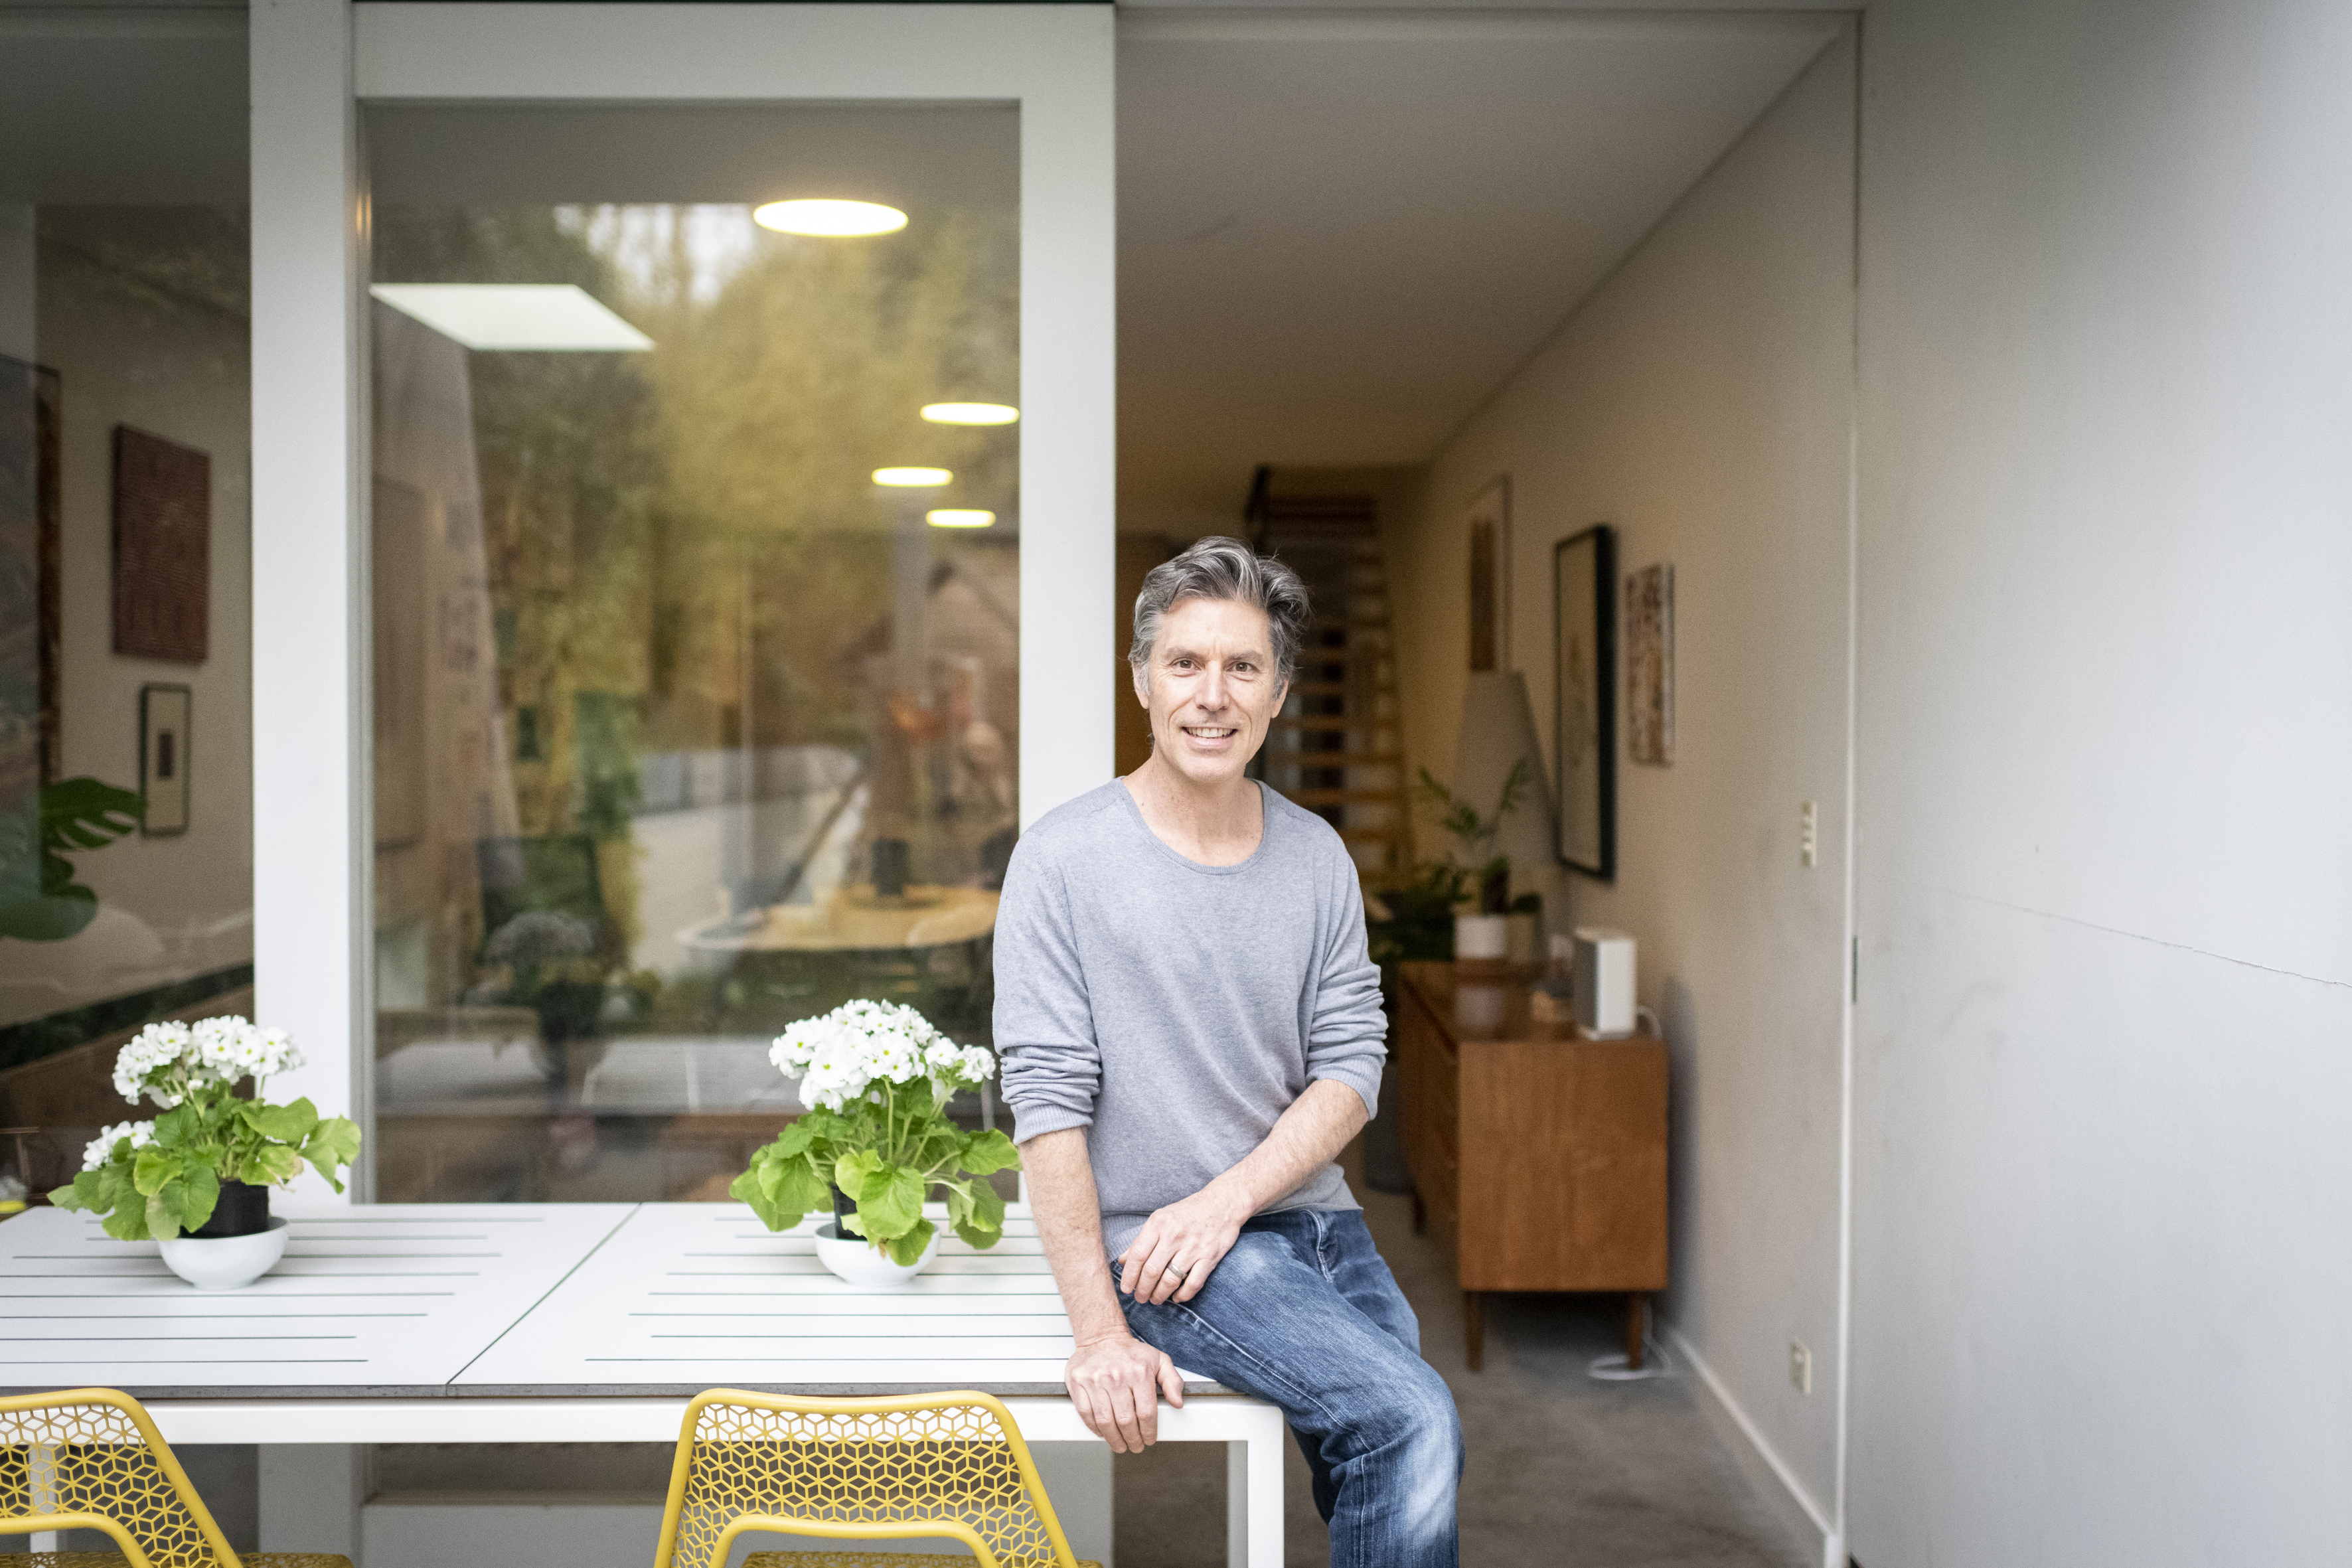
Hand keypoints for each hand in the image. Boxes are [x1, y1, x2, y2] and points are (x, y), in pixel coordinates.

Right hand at [1064, 1332, 1184, 1451]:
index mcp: (1139, 1373)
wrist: (1102, 1336)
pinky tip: (1102, 1432)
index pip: (1146, 1413)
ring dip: (1114, 1439)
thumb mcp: (1159, 1360)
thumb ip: (1172, 1381)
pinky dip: (1094, 1428)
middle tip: (1135, 1446)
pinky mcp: (1078, 1383)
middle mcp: (1117, 1377)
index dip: (1148, 1432)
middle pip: (1125, 1421)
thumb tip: (1177, 1402)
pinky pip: (1086, 1413)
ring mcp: (1095, 1380)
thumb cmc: (1130, 1352)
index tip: (1149, 1439)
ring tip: (1120, 1445)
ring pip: (1105, 1421)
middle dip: (1132, 1439)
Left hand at [1117, 1186, 1247, 1305]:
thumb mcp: (1161, 1219)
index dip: (1129, 1276)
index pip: (1138, 1255)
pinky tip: (1176, 1297)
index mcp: (1158, 1223)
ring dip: (1159, 1295)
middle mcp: (1174, 1234)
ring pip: (1170, 1280)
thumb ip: (1141, 1240)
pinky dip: (1183, 1295)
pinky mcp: (1210, 1256)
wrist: (1223, 1203)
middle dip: (1142, 1290)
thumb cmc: (1188, 1212)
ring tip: (1155, 1300)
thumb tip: (1122, 1261)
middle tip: (1140, 1298)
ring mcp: (1193, 1246)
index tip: (1125, 1289)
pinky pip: (1193, 1283)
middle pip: (1151, 1271)